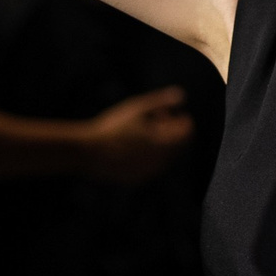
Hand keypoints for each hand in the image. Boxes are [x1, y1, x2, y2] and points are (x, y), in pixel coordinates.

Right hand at [78, 86, 193, 184]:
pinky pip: (151, 167)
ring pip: (165, 158)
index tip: (170, 113)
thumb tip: (181, 95)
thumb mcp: (136, 109)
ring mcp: (149, 173)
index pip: (187, 132)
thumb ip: (161, 101)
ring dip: (161, 145)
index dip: (182, 121)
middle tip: (155, 119)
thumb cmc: (112, 128)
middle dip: (172, 132)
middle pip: (178, 146)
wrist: (87, 153)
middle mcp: (160, 162)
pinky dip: (149, 156)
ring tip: (141, 132)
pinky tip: (132, 146)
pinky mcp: (138, 180)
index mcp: (164, 144)